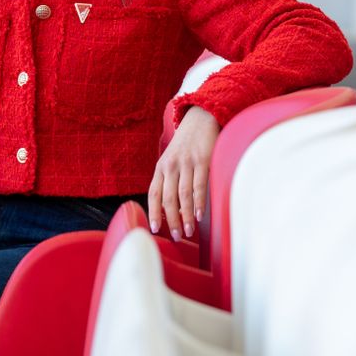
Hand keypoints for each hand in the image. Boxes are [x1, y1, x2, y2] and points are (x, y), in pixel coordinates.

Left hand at [149, 106, 218, 240]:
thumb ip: (169, 180)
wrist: (201, 118)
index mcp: (161, 167)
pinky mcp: (202, 160)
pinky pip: (199, 185)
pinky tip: (198, 215)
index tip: (155, 229)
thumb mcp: (172, 160)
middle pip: (168, 198)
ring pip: (183, 195)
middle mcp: (171, 165)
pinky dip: (198, 202)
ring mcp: (186, 162)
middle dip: (171, 220)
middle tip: (176, 237)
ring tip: (188, 231)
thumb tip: (170, 209)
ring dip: (185, 216)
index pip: (153, 194)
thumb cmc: (187, 145)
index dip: (153, 212)